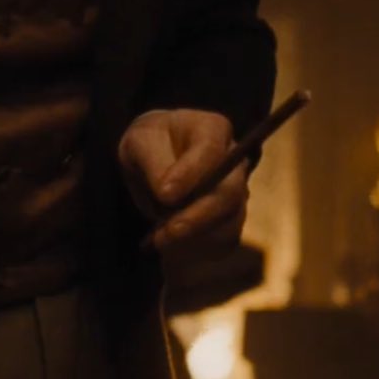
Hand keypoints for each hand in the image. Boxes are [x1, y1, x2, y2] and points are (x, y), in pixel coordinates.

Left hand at [116, 109, 248, 277]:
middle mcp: (234, 161)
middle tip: (165, 233)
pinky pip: (223, 241)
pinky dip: (199, 249)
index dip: (191, 174)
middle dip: (197, 217)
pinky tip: (173, 246)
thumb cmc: (150, 144)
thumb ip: (153, 162)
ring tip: (160, 240)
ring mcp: (237, 192)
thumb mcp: (141, 142)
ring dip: (196, 237)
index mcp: (213, 129)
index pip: (210, 151)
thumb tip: (168, 195)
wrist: (155, 160)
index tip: (165, 194)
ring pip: (229, 221)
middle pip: (229, 192)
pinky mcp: (231, 219)